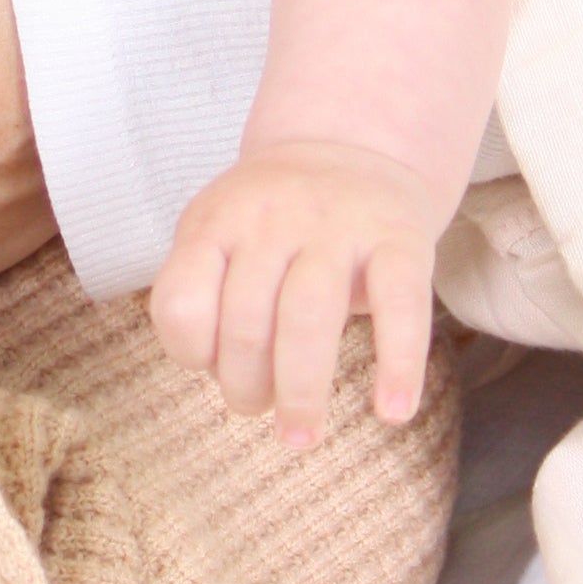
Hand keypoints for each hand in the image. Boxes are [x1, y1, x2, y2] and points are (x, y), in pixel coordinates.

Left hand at [149, 139, 445, 444]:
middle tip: (260, 411)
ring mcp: (338, 225)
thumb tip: (227, 376)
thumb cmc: (270, 221)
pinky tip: (392, 410)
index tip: (211, 368)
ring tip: (301, 438)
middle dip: (246, 387)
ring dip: (301, 391)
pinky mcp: (401, 238)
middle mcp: (273, 217)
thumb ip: (203, 293)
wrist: (351, 145)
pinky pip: (400, 303)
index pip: (181, 303)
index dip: (192, 353)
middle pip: (247, 320)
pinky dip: (398, 362)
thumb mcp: (216, 233)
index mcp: (217, 220)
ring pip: (309, 316)